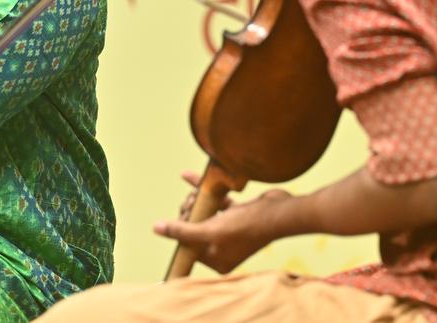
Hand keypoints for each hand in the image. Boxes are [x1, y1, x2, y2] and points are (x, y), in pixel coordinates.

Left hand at [156, 173, 295, 273]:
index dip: (180, 230)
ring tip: (199, 193)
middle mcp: (222, 248)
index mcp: (216, 260)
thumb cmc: (247, 226)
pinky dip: (205, 191)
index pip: (187, 246)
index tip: (183, 217)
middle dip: (190, 212)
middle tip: (193, 203)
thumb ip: (182, 231)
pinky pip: (215, 203)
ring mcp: (229, 231)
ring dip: (197, 200)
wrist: (279, 211)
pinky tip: (188, 176)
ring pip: (203, 214)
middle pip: (193, 228)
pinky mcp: (236, 215)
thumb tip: (157, 229)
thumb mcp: (210, 231)